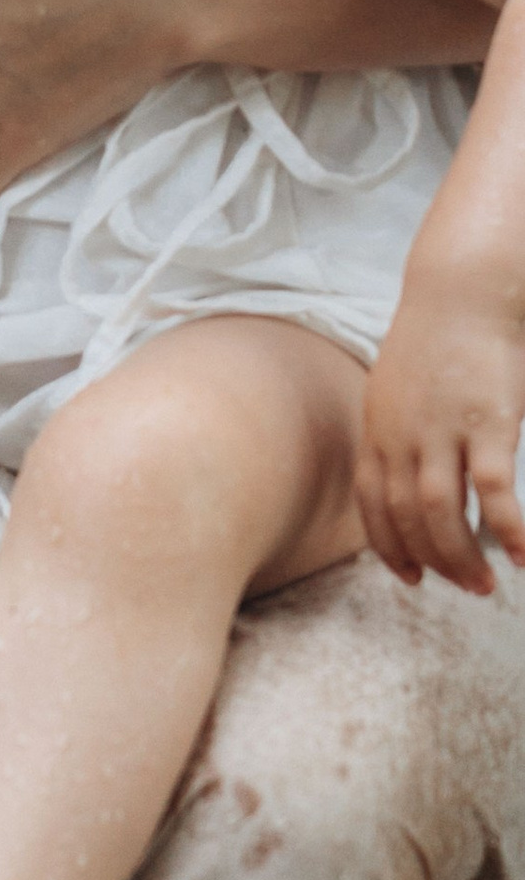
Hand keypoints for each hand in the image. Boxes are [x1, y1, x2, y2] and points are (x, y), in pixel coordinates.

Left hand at [357, 293, 524, 593]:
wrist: (462, 292)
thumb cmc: (434, 341)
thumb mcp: (394, 389)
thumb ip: (394, 433)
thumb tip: (404, 472)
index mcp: (377, 429)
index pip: (373, 506)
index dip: (390, 548)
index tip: (412, 576)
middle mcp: (401, 435)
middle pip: (407, 518)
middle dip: (435, 562)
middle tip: (466, 586)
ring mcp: (442, 431)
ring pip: (442, 513)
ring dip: (464, 557)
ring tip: (488, 584)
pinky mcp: (487, 424)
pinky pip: (493, 494)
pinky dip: (507, 531)